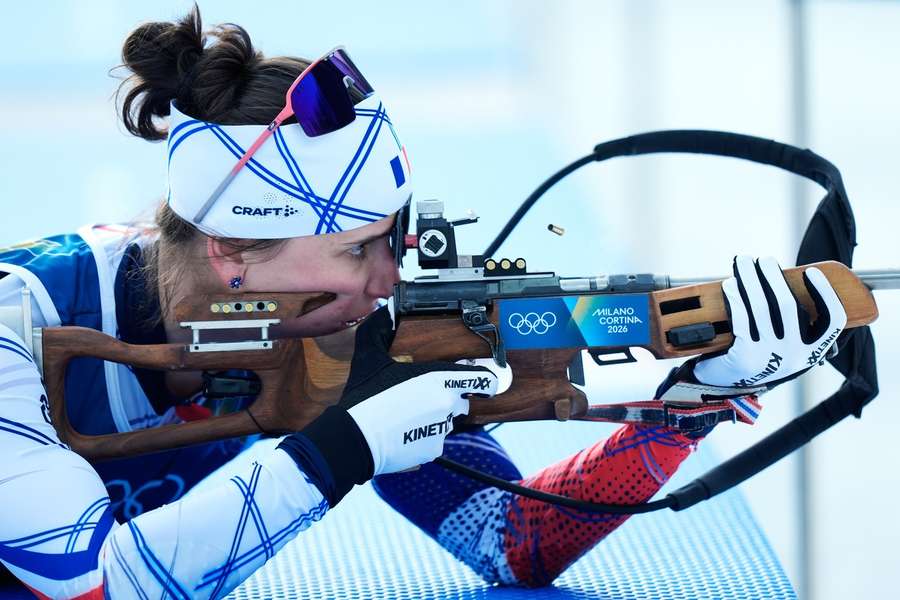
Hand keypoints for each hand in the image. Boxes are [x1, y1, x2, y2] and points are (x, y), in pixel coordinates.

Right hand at [339, 306, 497, 474]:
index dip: (485, 379)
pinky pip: (434, 439)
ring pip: (446, 420)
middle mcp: (448, 404)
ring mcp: (442, 429)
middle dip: (448, 396)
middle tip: (421, 394)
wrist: (353, 439)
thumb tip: (386, 307)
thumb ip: (381, 327)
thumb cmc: (364, 396)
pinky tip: (401, 432)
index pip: (485, 380)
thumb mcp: (369, 355)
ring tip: (405, 414)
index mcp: (440, 379)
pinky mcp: (433, 450)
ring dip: (433, 416)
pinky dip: (422, 436)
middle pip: (462, 399)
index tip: (479, 380)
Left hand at [657, 255, 846, 401]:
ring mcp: (769, 357)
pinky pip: (741, 319)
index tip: (811, 271)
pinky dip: (736, 298)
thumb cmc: (756, 357)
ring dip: (751, 279)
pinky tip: (730, 284)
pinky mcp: (744, 356)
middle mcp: (794, 356)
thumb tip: (784, 282)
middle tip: (763, 259)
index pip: (832, 321)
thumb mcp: (782, 347)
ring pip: (761, 308)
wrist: (725, 387)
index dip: (825, 294)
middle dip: (774, 277)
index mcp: (811, 352)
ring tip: (743, 262)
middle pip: (787, 306)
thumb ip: (792, 325)